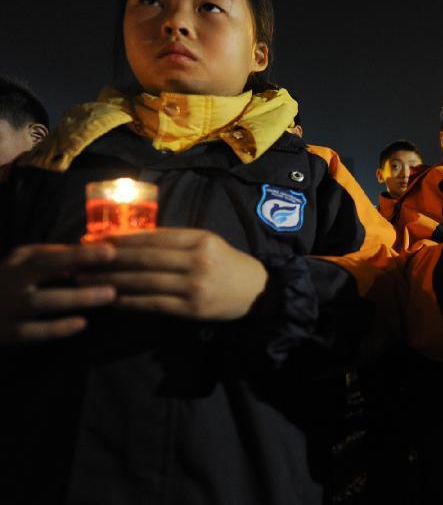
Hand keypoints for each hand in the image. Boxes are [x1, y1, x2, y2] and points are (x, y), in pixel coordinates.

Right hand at [0, 243, 116, 342]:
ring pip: (40, 301)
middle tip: (113, 263)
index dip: (78, 251)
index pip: (49, 253)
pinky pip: (30, 331)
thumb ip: (54, 258)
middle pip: (42, 268)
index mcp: (18, 263)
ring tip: (109, 295)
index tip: (110, 250)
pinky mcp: (3, 331)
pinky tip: (81, 324)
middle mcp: (9, 280)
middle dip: (77, 263)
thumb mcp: (24, 265)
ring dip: (76, 297)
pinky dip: (56, 328)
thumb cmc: (9, 284)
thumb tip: (92, 249)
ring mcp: (5, 306)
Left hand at [78, 228, 267, 319]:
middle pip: (144, 259)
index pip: (153, 237)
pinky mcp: (193, 309)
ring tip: (86, 280)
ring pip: (144, 282)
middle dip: (108, 259)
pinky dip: (129, 302)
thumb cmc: (227, 264)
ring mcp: (195, 286)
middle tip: (80, 260)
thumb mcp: (207, 243)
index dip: (120, 238)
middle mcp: (197, 261)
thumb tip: (130, 240)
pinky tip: (112, 300)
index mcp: (199, 239)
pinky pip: (154, 304)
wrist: (257, 292)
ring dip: (112, 281)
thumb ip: (175, 241)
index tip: (93, 239)